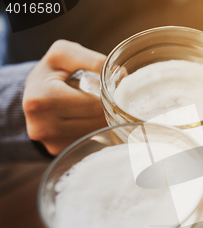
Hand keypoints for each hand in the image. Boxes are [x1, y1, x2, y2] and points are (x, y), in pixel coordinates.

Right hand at [23, 40, 106, 155]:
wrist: (33, 92)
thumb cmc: (52, 71)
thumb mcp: (65, 54)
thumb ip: (91, 60)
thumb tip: (121, 75)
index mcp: (41, 99)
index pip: (93, 104)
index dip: (108, 97)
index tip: (112, 90)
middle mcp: (42, 125)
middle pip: (96, 121)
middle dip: (108, 110)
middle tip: (110, 99)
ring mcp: (50, 142)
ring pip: (95, 134)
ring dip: (104, 122)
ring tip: (100, 108)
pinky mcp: (58, 150)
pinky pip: (88, 141)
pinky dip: (95, 131)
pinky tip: (91, 120)